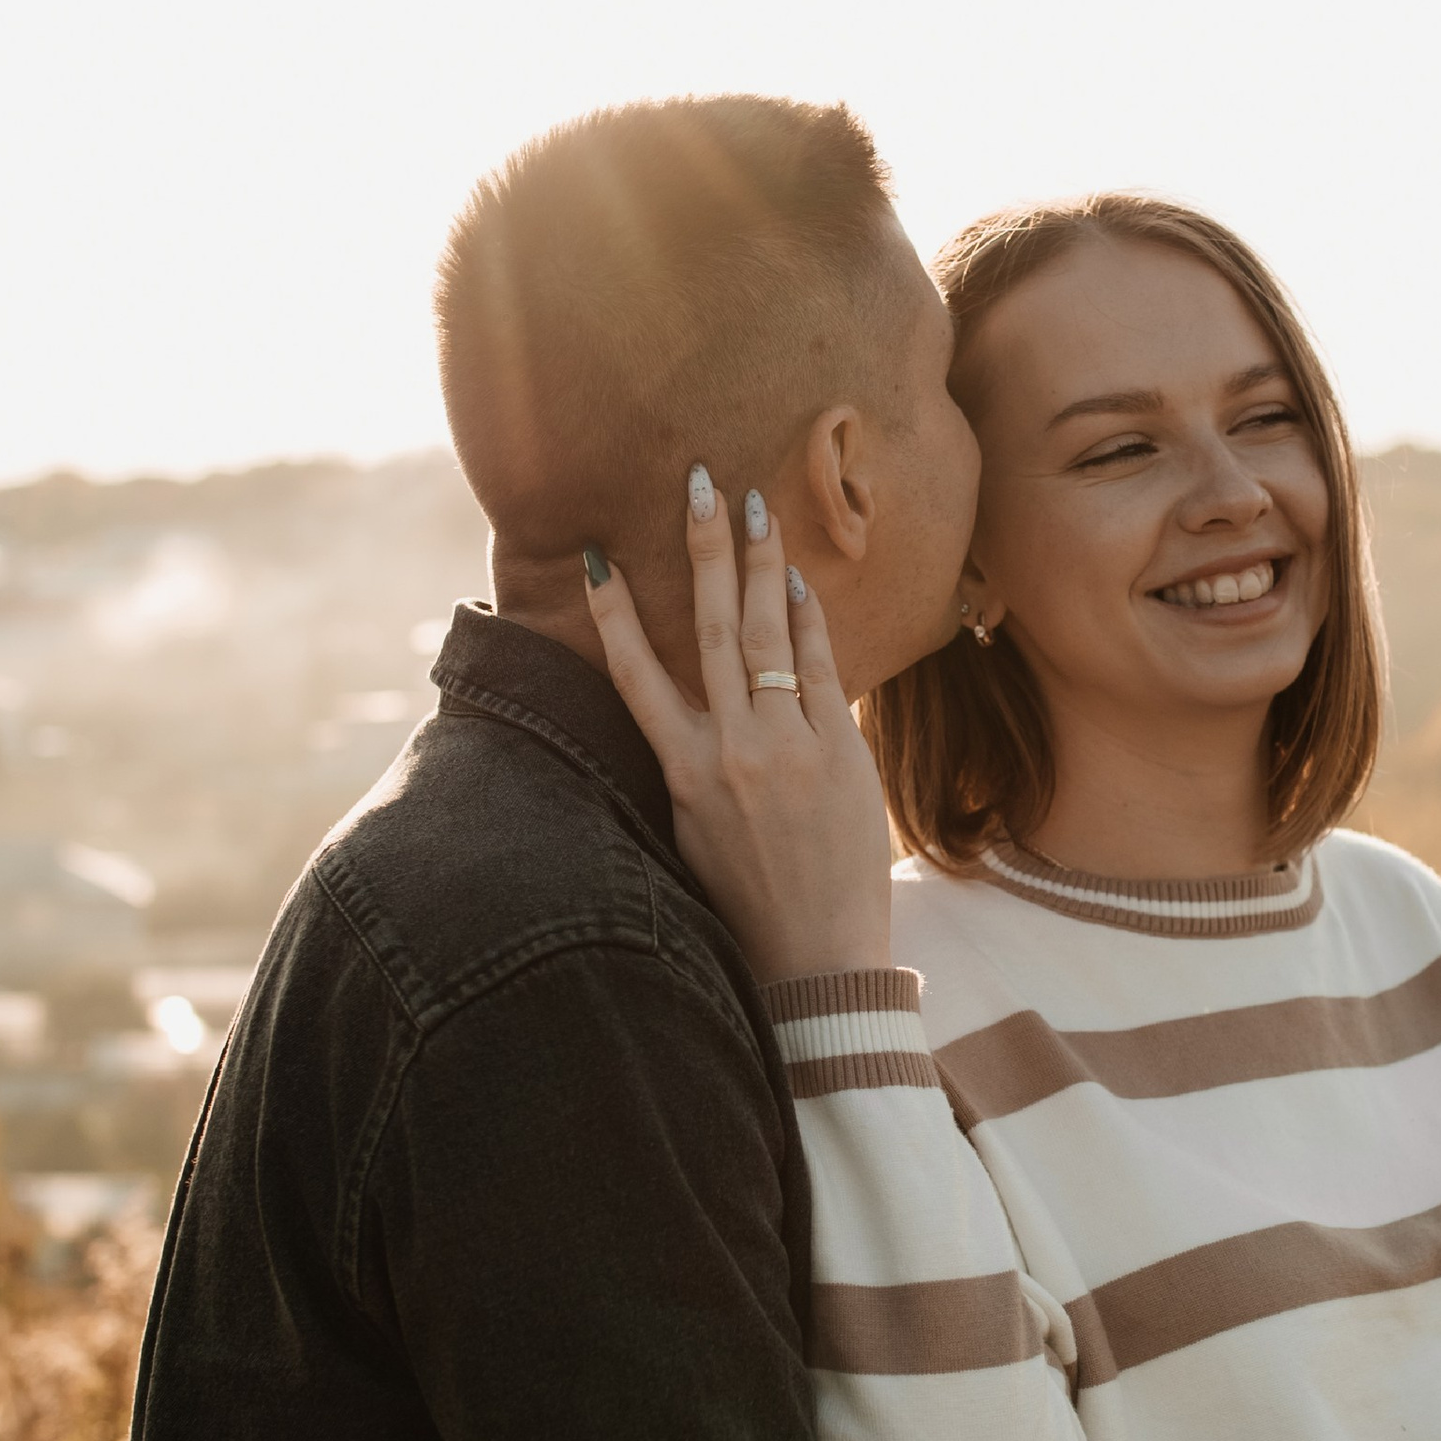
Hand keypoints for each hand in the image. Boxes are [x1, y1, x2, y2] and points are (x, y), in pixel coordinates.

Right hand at [584, 477, 895, 986]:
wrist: (817, 959)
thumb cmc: (750, 903)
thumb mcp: (695, 835)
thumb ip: (693, 766)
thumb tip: (688, 713)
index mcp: (680, 772)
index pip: (634, 675)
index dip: (614, 613)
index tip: (601, 556)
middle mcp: (726, 749)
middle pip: (705, 629)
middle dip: (702, 550)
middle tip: (700, 481)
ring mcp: (784, 746)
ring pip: (761, 635)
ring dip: (756, 563)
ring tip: (752, 504)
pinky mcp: (838, 751)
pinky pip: (819, 667)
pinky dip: (807, 618)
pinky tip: (798, 577)